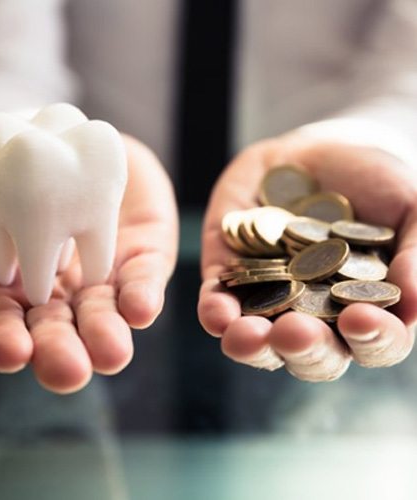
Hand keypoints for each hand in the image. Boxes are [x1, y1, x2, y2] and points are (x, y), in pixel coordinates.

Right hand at [0, 135, 177, 392]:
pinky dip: (141, 297)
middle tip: (68, 371)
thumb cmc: (6, 162)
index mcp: (4, 284)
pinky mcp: (137, 259)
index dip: (2, 340)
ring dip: (106, 337)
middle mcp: (52, 291)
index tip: (10, 352)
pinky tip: (140, 308)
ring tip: (111, 352)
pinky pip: (141, 282)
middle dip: (60, 354)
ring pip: (101, 317)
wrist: (64, 131)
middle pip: (54, 332)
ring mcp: (97, 278)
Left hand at [198, 135, 416, 380]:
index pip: (375, 342)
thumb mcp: (411, 207)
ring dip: (251, 345)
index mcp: (366, 308)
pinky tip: (216, 312)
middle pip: (312, 354)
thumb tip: (412, 302)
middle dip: (304, 349)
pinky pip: (218, 306)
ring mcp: (270, 300)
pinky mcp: (230, 279)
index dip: (372, 340)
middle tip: (296, 333)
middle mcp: (316, 316)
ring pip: (259, 342)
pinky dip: (215, 313)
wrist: (319, 153)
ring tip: (245, 336)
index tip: (362, 319)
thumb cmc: (375, 182)